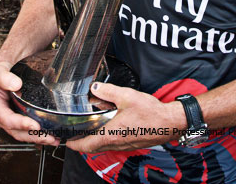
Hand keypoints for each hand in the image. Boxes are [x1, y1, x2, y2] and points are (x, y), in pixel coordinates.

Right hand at [0, 60, 58, 145]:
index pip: (7, 119)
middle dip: (33, 136)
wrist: (12, 60)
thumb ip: (4, 77)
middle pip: (17, 131)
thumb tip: (16, 85)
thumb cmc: (4, 66)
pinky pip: (31, 128)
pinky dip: (41, 133)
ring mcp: (15, 116)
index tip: (34, 125)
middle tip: (49, 137)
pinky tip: (52, 135)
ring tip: (54, 139)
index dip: (20, 124)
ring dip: (39, 138)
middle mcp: (4, 115)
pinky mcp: (24, 115)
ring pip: (25, 133)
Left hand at [66, 82, 186, 152]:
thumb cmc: (151, 112)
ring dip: (94, 140)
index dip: (74, 144)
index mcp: (112, 134)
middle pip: (93, 148)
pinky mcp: (132, 143)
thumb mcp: (127, 96)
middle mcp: (117, 143)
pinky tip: (109, 126)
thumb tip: (95, 88)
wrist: (170, 122)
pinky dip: (106, 138)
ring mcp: (125, 145)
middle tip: (74, 135)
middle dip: (82, 143)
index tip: (66, 140)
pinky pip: (114, 143)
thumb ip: (109, 91)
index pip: (86, 145)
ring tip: (89, 130)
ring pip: (104, 146)